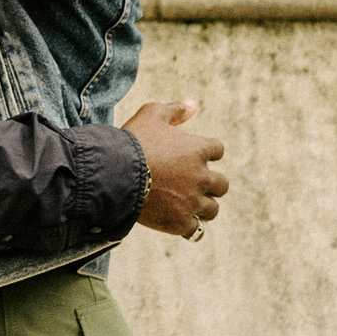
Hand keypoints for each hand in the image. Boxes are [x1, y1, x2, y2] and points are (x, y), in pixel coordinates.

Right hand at [121, 97, 228, 239]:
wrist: (114, 174)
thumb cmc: (133, 142)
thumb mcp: (152, 114)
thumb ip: (174, 110)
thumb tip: (193, 105)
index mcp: (199, 149)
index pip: (218, 150)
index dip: (206, 152)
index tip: (193, 156)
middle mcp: (202, 177)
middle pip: (222, 184)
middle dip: (210, 184)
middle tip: (193, 184)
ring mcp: (192, 202)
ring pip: (212, 210)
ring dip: (203, 207)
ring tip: (186, 206)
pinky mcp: (180, 222)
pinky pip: (195, 230)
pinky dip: (188, 227)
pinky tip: (178, 223)